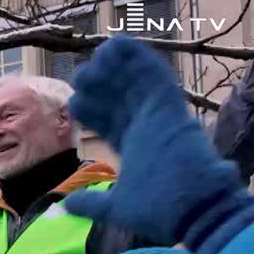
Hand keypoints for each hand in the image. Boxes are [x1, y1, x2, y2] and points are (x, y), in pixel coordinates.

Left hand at [64, 36, 253, 253]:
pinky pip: (155, 75)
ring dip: (117, 67)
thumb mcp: (115, 206)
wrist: (188, 209)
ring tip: (98, 53)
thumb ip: (91, 202)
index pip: (111, 122)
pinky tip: (120, 43)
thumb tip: (65, 205)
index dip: (92, 111)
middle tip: (80, 75)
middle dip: (100, 86)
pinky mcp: (171, 106)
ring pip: (136, 83)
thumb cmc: (157, 209)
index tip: (74, 103)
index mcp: (137, 147)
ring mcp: (159, 115)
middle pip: (121, 99)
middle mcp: (148, 128)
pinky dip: (139, 59)